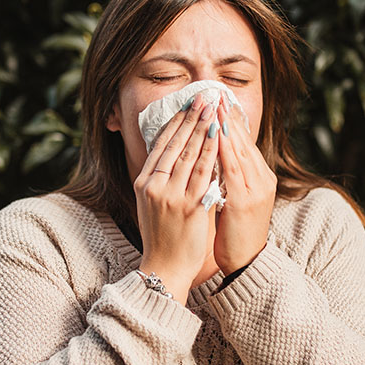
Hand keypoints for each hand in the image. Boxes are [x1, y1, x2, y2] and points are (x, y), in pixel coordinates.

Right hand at [134, 93, 220, 300]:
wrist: (164, 267)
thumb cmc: (162, 236)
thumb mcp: (152, 203)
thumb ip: (161, 180)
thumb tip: (173, 154)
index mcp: (144, 182)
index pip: (161, 145)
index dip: (175, 122)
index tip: (187, 104)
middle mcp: (155, 186)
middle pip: (175, 144)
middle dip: (191, 118)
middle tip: (204, 97)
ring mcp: (171, 196)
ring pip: (190, 155)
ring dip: (204, 128)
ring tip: (214, 109)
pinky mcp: (189, 207)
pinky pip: (203, 174)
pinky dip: (212, 153)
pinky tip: (220, 137)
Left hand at [214, 98, 275, 273]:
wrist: (246, 263)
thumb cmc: (236, 233)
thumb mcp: (234, 199)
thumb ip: (227, 178)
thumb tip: (211, 156)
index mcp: (259, 178)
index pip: (244, 143)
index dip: (231, 121)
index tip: (217, 101)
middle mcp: (261, 179)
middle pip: (243, 141)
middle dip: (228, 116)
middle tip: (214, 93)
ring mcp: (256, 189)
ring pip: (240, 150)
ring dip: (226, 126)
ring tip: (215, 106)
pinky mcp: (245, 200)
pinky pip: (234, 169)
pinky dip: (225, 150)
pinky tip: (216, 135)